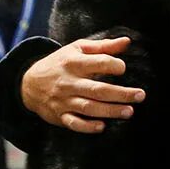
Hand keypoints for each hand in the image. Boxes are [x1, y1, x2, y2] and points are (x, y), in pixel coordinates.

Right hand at [21, 37, 144, 133]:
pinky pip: (74, 123)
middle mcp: (69, 82)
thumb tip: (127, 42)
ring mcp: (64, 101)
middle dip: (121, 93)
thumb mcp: (77, 49)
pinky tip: (102, 126)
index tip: (123, 69)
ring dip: (110, 110)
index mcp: (74, 63)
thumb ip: (103, 46)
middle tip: (140, 95)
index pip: (98, 63)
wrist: (29, 83)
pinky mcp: (60, 116)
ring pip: (89, 108)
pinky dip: (88, 126)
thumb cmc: (60, 63)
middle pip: (98, 89)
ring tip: (129, 111)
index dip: (114, 65)